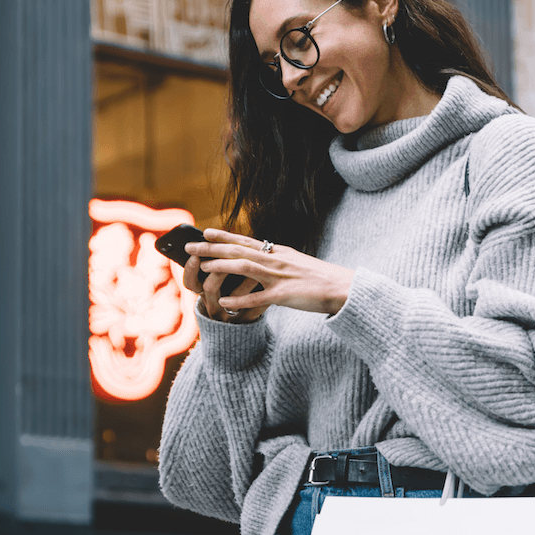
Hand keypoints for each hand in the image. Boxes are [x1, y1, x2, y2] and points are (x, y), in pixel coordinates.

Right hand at [183, 250, 269, 322]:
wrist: (246, 321)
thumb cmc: (233, 291)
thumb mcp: (223, 279)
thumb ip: (221, 262)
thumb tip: (213, 235)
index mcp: (205, 292)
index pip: (191, 282)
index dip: (190, 269)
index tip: (195, 254)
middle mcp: (212, 304)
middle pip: (208, 287)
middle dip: (218, 270)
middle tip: (227, 255)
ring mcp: (228, 315)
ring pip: (231, 300)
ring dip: (243, 282)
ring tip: (256, 268)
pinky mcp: (246, 321)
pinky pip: (252, 310)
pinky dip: (260, 299)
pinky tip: (269, 289)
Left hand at [185, 229, 354, 316]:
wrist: (344, 287)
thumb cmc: (322, 279)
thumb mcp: (298, 264)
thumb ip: (280, 262)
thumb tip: (265, 258)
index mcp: (280, 253)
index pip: (247, 241)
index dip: (224, 236)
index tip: (205, 232)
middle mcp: (277, 260)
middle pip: (239, 251)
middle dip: (212, 248)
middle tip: (190, 246)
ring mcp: (280, 277)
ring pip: (244, 268)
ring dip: (220, 266)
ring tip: (200, 267)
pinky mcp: (285, 295)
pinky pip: (258, 297)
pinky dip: (240, 300)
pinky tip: (224, 303)